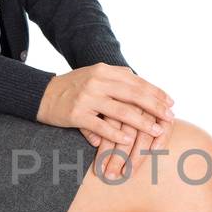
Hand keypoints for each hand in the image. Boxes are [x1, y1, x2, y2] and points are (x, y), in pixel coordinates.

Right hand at [36, 64, 174, 157]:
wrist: (41, 95)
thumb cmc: (72, 87)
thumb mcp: (93, 74)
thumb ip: (116, 76)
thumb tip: (139, 79)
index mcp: (104, 70)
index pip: (137, 81)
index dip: (156, 92)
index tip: (171, 102)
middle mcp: (97, 82)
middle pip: (133, 94)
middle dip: (155, 107)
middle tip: (170, 117)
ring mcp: (87, 98)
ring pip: (121, 111)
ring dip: (142, 122)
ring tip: (157, 130)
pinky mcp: (77, 114)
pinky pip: (101, 126)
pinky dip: (116, 134)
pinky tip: (129, 140)